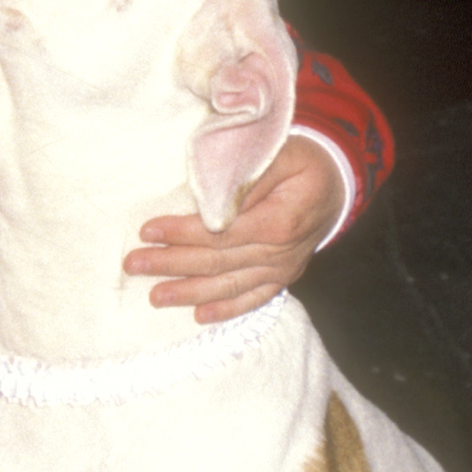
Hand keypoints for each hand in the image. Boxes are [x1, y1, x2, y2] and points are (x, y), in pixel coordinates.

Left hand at [122, 138, 346, 322]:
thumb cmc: (303, 162)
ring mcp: (282, 269)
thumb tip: (211, 196)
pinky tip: (199, 317)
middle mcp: (280, 253)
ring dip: (189, 293)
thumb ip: (247, 175)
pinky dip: (227, 309)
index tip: (148, 231)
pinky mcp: (282, 277)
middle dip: (171, 264)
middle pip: (217, 263)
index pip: (220, 233)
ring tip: (155, 296)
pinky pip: (253, 299)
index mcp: (278, 221)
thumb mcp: (281, 154)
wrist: (338, 184)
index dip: (182, 233)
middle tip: (134, 264)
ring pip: (230, 286)